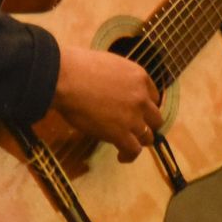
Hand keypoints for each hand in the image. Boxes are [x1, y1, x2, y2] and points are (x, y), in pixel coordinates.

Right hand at [49, 45, 162, 159]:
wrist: (66, 78)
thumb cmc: (77, 67)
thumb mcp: (108, 64)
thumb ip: (119, 79)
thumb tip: (112, 88)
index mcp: (139, 77)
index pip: (153, 97)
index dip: (145, 107)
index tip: (137, 112)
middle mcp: (141, 97)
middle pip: (155, 118)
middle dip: (146, 124)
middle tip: (135, 129)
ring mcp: (133, 117)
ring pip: (148, 136)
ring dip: (139, 141)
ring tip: (128, 144)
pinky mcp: (121, 134)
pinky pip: (134, 150)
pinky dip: (129, 155)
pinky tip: (121, 156)